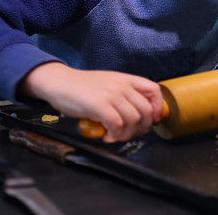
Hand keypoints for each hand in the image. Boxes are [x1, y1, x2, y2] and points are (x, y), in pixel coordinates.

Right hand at [19, 62, 162, 142]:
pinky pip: (117, 125)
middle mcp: (122, 85)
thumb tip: (139, 115)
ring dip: (127, 134)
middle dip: (142, 127)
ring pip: (133, 120)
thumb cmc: (83, 87)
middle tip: (130, 134)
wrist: (60, 82)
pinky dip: (115, 135)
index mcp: (126, 79)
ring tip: (116, 136)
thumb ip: (124, 94)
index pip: (154, 90)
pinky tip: (107, 137)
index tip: (152, 120)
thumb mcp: (109, 84)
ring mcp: (112, 95)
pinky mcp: (100, 105)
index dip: (157, 108)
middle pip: (146, 110)